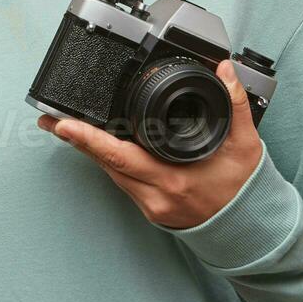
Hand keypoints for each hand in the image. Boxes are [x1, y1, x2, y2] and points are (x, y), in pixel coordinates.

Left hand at [37, 59, 263, 229]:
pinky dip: (110, 162)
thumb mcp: (246, 144)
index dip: (89, 139)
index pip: (121, 156)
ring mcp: (151, 205)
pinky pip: (122, 181)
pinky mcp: (150, 209)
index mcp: (175, 178)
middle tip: (52, 120)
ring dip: (90, 150)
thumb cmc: (246, 190)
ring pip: (111, 173)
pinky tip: (100, 146)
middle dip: (77, 140)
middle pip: (106, 164)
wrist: (250, 231)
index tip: (64, 124)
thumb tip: (224, 71)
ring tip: (67, 127)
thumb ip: (235, 104)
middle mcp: (157, 195)